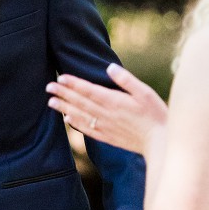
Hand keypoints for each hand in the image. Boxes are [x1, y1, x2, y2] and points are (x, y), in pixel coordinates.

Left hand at [46, 62, 167, 155]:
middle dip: (63, 93)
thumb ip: (126, 80)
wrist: (159, 142)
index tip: (60, 77)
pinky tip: (68, 119)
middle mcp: (106, 114)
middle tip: (48, 87)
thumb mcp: (146, 93)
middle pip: (80, 102)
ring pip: (80, 116)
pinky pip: (87, 129)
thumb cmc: (156, 115)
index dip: (74, 83)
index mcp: (114, 101)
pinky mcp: (108, 137)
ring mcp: (106, 127)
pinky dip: (76, 123)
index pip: (89, 90)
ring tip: (51, 102)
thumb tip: (109, 67)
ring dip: (64, 108)